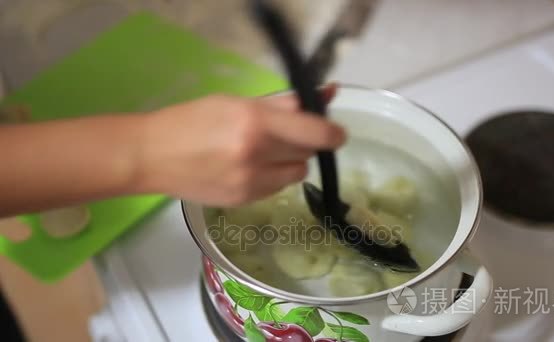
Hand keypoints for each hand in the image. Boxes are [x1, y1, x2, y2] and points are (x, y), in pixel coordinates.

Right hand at [137, 85, 344, 205]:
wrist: (151, 156)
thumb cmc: (190, 120)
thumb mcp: (234, 102)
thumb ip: (279, 105)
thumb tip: (320, 97)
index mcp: (255, 122)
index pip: (315, 132)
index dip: (333, 133)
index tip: (337, 132)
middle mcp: (258, 154)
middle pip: (307, 153)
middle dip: (304, 143)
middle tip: (286, 135)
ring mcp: (251, 182)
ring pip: (296, 174)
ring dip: (290, 162)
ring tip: (263, 153)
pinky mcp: (244, 201)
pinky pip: (276, 188)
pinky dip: (272, 177)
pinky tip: (248, 168)